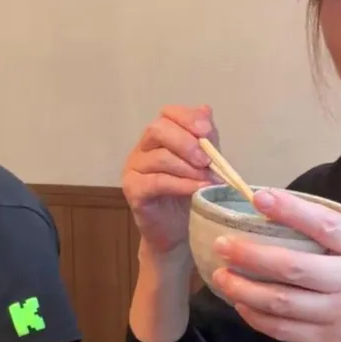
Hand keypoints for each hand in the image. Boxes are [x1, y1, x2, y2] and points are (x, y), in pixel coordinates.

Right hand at [122, 105, 218, 257]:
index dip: (187, 118)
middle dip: (186, 142)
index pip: (167, 114)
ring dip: (188, 167)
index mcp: (158, 137)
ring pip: (160, 157)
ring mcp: (133, 169)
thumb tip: (205, 110)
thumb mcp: (203, 164)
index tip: (207, 131)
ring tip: (208, 179)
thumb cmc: (189, 195)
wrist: (177, 232)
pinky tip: (198, 189)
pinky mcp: (132, 190)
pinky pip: (156, 181)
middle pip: (158, 130)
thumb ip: (205, 139)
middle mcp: (142, 149)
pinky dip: (181, 184)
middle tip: (207, 160)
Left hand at [209, 188, 340, 341]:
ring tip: (220, 277)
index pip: (326, 226)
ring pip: (281, 302)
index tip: (260, 196)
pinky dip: (258, 317)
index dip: (291, 210)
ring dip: (244, 290)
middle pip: (293, 268)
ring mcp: (340, 315)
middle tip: (222, 245)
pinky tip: (241, 305)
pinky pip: (284, 330)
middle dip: (250, 256)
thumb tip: (288, 220)